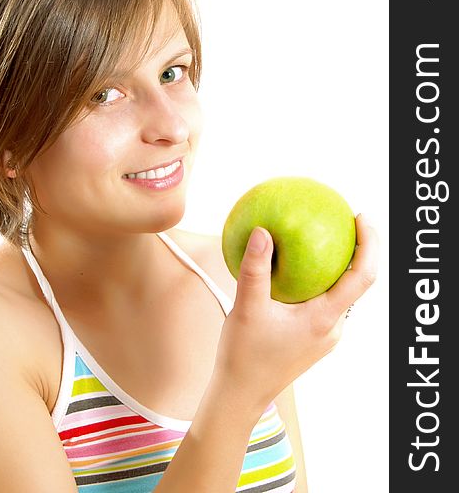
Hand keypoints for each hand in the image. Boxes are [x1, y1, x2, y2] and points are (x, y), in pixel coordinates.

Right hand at [212, 214, 378, 413]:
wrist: (241, 393)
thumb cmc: (244, 355)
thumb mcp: (246, 308)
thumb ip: (255, 269)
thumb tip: (263, 231)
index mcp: (324, 319)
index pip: (362, 277)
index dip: (370, 245)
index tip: (361, 217)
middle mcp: (332, 327)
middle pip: (357, 282)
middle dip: (356, 249)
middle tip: (342, 219)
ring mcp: (325, 334)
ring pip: (340, 292)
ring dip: (336, 265)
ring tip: (320, 238)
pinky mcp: (314, 337)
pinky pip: (323, 301)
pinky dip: (317, 279)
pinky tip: (295, 269)